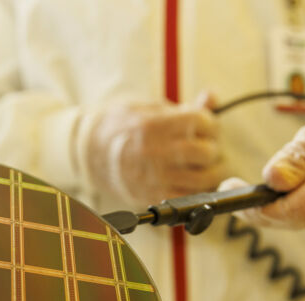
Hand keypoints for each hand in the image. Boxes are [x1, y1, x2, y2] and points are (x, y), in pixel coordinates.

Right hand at [78, 93, 225, 205]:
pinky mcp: (154, 197)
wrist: (92, 154)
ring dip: (211, 172)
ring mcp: (155, 178)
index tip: (208, 127)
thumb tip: (212, 98)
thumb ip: (185, 108)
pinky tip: (193, 181)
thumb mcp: (151, 109)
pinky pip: (190, 198)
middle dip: (213, 148)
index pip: (201, 122)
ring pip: (204, 179)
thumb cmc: (125, 127)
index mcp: (154, 125)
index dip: (211, 124)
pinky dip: (198, 190)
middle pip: (207, 152)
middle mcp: (155, 152)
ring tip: (204, 165)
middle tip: (207, 146)